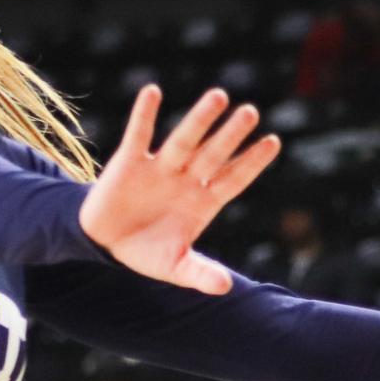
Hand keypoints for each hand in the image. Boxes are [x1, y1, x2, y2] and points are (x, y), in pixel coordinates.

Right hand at [79, 86, 280, 294]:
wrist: (105, 242)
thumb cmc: (147, 251)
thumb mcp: (175, 267)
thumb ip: (200, 274)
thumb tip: (226, 288)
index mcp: (204, 200)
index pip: (235, 178)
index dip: (253, 161)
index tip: (274, 142)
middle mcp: (187, 178)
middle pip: (214, 154)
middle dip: (231, 135)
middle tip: (252, 112)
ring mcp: (160, 168)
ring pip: (184, 140)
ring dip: (200, 119)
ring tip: (218, 96)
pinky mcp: (129, 162)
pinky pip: (139, 134)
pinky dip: (144, 114)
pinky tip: (152, 91)